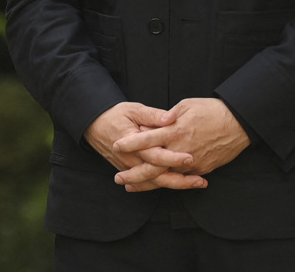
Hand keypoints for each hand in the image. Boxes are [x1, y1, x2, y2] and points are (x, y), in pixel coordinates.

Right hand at [85, 102, 206, 190]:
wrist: (94, 125)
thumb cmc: (115, 114)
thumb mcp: (133, 109)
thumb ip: (152, 115)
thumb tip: (169, 118)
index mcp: (132, 143)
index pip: (155, 155)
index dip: (173, 157)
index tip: (190, 158)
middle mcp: (131, 160)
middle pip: (158, 176)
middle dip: (181, 180)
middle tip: (201, 180)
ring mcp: (130, 168)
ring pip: (155, 183)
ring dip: (177, 185)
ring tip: (198, 183)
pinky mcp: (131, 171)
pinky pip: (149, 183)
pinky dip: (165, 185)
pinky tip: (182, 185)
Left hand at [111, 98, 249, 190]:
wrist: (238, 124)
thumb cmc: (211, 110)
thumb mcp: (187, 105)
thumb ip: (168, 114)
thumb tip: (157, 120)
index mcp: (176, 130)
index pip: (148, 138)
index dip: (131, 143)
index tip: (116, 146)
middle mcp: (181, 149)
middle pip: (153, 166)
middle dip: (134, 173)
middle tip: (117, 178)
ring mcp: (192, 162)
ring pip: (165, 177)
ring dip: (147, 183)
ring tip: (130, 186)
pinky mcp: (201, 169)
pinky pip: (180, 178)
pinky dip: (166, 182)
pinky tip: (154, 185)